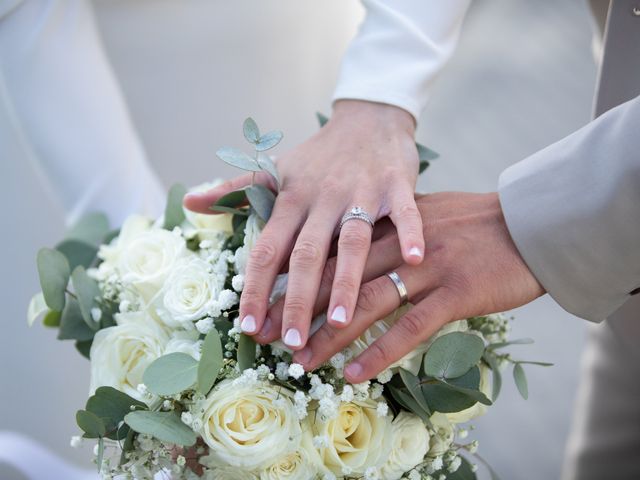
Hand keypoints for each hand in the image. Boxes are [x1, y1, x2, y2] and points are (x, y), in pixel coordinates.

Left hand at [184, 100, 424, 349]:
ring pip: (351, 241)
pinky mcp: (396, 185)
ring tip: (340, 321)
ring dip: (345, 280)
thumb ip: (237, 191)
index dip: (255, 288)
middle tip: (291, 341)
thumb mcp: (277, 170)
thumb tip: (191, 203)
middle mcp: (322, 198)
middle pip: (305, 254)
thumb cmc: (320, 155)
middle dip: (296, 298)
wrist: (368, 117)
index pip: (266, 249)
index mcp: (291, 199)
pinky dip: (410, 232)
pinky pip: (404, 212)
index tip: (248, 326)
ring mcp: (360, 191)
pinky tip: (415, 260)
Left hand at [261, 192, 544, 381]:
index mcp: (389, 222)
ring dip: (331, 336)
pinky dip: (380, 352)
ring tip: (302, 361)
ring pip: (368, 304)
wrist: (531, 223)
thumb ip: (390, 224)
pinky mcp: (456, 292)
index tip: (269, 298)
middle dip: (300, 308)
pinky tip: (355, 372)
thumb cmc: (478, 220)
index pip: (333, 249)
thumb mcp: (426, 210)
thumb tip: (362, 236)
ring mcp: (428, 268)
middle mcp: (401, 243)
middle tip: (269, 335)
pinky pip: (411, 327)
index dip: (299, 275)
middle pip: (340, 278)